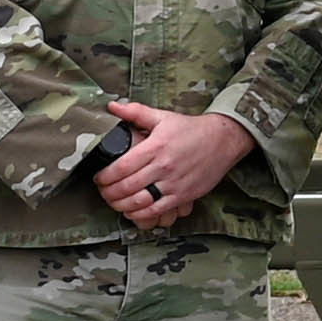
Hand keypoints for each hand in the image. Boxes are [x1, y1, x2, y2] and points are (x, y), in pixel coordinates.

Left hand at [94, 100, 254, 231]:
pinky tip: (132, 211)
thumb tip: (111, 106)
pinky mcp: (183, 195)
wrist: (223, 140)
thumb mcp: (163, 117)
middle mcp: (164, 166)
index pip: (121, 167)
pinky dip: (140, 214)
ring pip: (139, 201)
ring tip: (114, 202)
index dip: (104, 176)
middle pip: (126, 186)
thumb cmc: (191, 130)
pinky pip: (156, 210)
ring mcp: (174, 183)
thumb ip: (135, 112)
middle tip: (102, 191)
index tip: (98, 178)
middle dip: (108, 192)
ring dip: (120, 205)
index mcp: (156, 146)